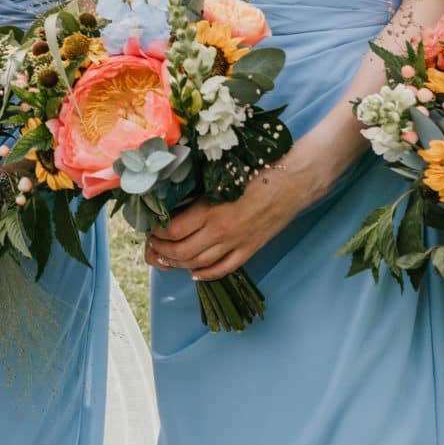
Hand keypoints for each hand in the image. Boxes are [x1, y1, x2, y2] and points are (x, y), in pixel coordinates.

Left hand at [145, 165, 311, 280]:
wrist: (293, 181)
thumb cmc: (257, 170)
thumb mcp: (220, 178)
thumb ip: (198, 193)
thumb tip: (172, 201)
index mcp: (210, 210)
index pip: (172, 230)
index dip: (157, 232)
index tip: (150, 226)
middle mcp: (221, 231)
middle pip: (181, 252)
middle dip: (162, 250)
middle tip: (153, 244)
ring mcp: (236, 243)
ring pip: (199, 264)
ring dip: (179, 263)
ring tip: (168, 257)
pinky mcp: (250, 249)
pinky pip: (223, 269)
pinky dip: (206, 274)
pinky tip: (195, 273)